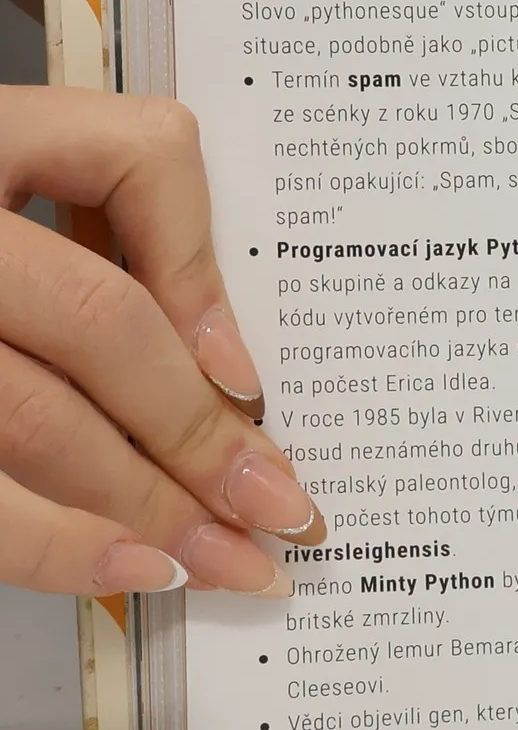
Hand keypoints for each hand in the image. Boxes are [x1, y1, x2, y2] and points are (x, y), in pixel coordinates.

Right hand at [0, 88, 323, 595]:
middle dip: (201, 432)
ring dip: (148, 506)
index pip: (135, 159)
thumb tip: (221, 365)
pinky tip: (129, 569)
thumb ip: (106, 235)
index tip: (248, 376)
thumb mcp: (19, 183)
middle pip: (99, 323)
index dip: (204, 271)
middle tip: (280, 507)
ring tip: (226, 559)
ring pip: (37, 418)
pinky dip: (55, 544)